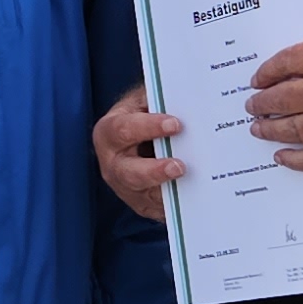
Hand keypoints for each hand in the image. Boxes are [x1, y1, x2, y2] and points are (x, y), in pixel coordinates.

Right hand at [91, 86, 183, 222]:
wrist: (138, 138)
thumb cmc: (144, 114)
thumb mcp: (145, 100)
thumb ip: (158, 98)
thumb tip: (185, 94)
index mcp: (108, 132)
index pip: (124, 130)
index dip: (149, 127)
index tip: (176, 124)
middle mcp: (112, 163)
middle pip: (129, 172)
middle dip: (154, 170)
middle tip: (180, 166)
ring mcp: (125, 187)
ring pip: (144, 195)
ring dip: (167, 190)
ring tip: (189, 183)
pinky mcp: (142, 204)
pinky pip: (158, 209)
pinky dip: (176, 204)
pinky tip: (194, 196)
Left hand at [249, 34, 302, 171]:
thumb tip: (300, 69)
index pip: (288, 62)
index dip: (267, 71)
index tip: (258, 78)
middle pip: (284, 97)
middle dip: (262, 102)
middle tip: (252, 105)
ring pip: (294, 128)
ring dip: (271, 129)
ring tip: (260, 128)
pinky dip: (295, 159)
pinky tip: (283, 156)